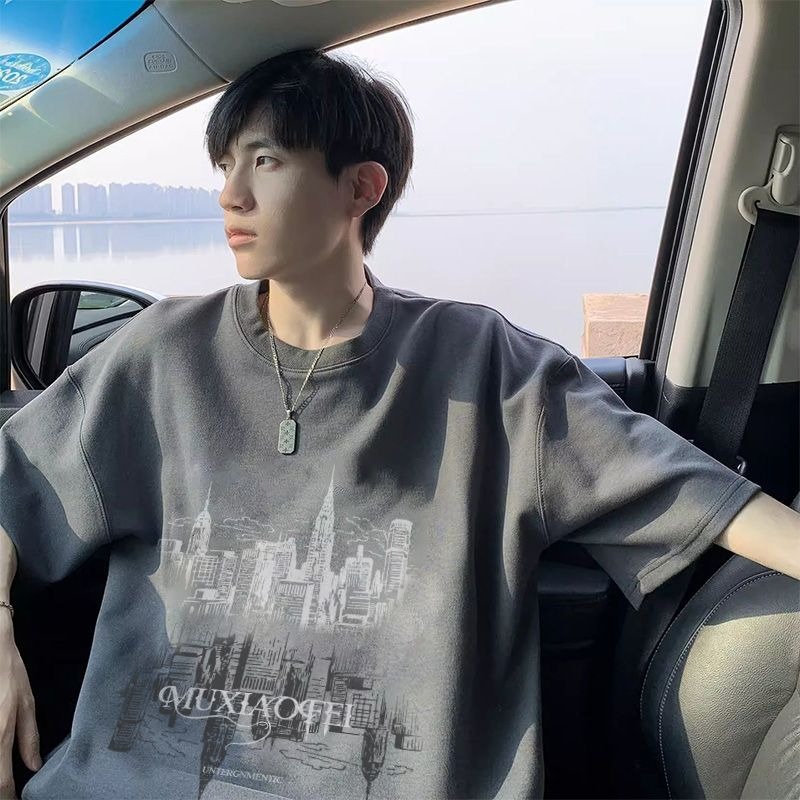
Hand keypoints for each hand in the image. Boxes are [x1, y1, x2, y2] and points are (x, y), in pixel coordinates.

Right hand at [0, 618, 41, 799]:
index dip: (8, 797)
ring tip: (5, 779)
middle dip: (0, 788)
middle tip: (9, 791)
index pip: (0, 782)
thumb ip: (29, 736)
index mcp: (1, 733)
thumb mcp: (27, 701)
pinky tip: (0, 756)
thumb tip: (34, 766)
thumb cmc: (9, 672)